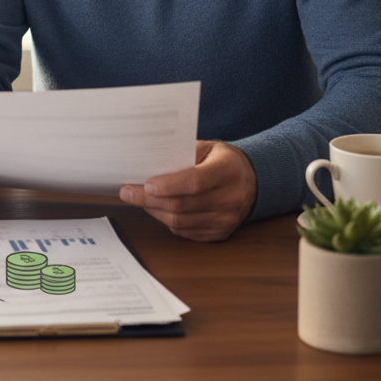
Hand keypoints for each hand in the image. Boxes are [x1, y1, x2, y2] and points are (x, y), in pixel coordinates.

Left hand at [119, 140, 256, 240]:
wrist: (253, 181)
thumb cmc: (223, 160)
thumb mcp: (207, 147)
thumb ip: (183, 154)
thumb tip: (149, 162)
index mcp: (227, 171)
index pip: (195, 182)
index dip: (168, 185)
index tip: (145, 184)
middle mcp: (230, 198)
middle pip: (183, 205)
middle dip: (149, 200)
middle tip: (127, 192)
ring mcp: (227, 220)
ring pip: (181, 222)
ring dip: (154, 211)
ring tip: (137, 199)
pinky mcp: (221, 233)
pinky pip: (186, 232)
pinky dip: (167, 221)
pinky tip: (156, 209)